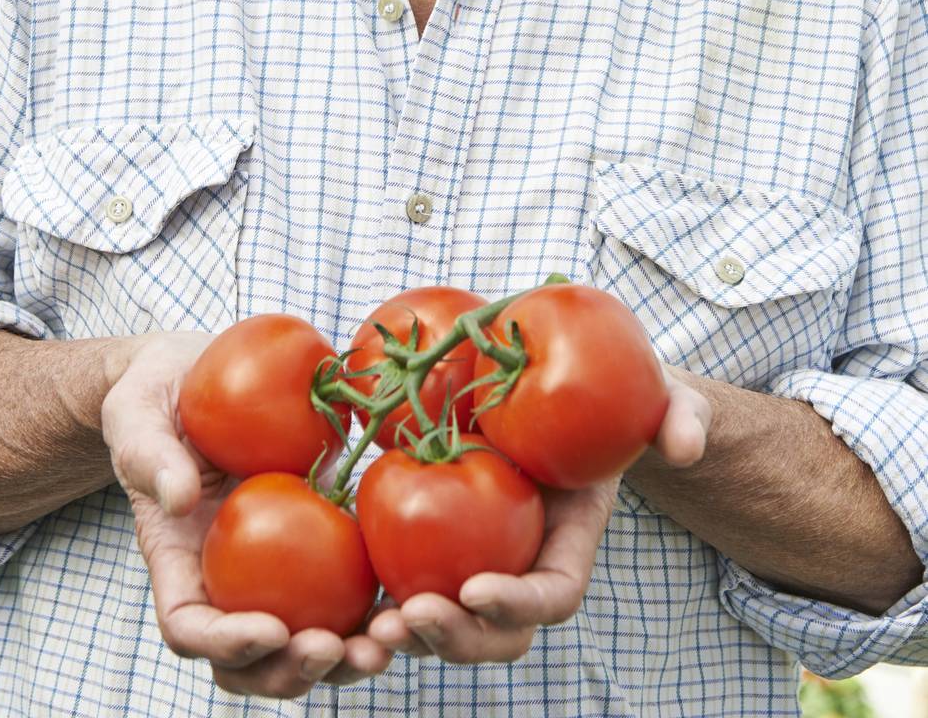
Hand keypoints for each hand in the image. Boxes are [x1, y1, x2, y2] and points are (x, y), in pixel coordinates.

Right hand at [100, 332, 393, 699]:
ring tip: (386, 641)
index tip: (271, 629)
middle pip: (251, 661)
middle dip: (292, 671)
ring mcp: (271, 568)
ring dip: (345, 655)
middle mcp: (225, 579)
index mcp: (178, 561)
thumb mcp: (136, 417)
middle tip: (335, 648)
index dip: (228, 645)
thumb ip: (151, 455)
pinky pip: (346, 585)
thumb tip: (179, 497)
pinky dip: (376, 603)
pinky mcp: (315, 539)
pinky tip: (412, 594)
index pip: (191, 629)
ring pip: (305, 638)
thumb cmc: (154, 399)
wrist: (194, 375)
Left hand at [364, 357, 711, 664]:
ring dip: (411, 637)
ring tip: (372, 633)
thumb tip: (685, 442)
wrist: (559, 392)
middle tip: (411, 619)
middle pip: (495, 632)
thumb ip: (681, 417)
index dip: (518, 601)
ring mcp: (478, 560)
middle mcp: (523, 565)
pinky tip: (347, 604)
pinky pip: (406, 583)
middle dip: (455, 639)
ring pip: (447, 624)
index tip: (477, 588)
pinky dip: (378, 601)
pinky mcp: (435, 541)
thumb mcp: (660, 397)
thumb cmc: (614, 396)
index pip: (552, 595)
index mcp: (570, 543)